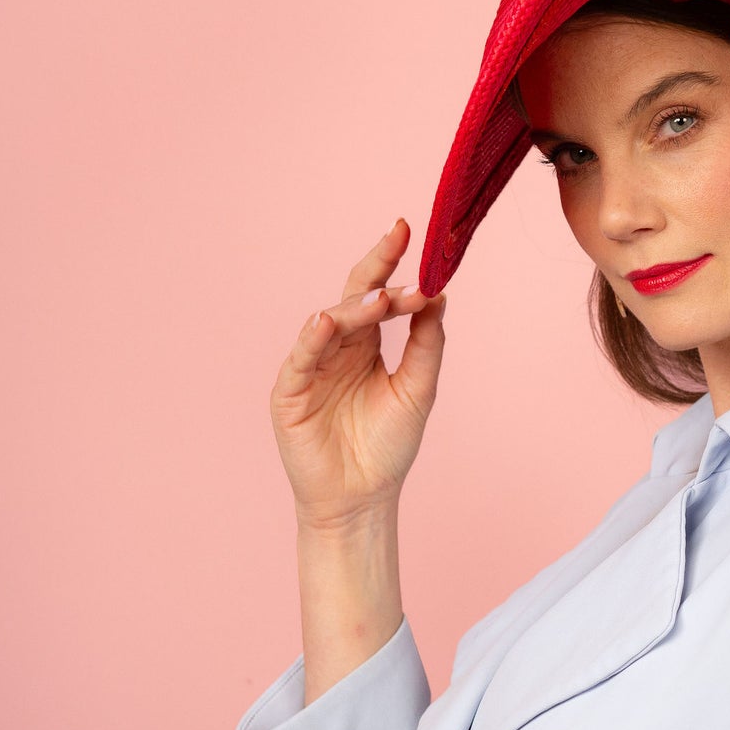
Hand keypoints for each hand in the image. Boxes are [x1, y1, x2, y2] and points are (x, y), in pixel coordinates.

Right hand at [270, 217, 446, 530]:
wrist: (363, 499)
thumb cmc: (388, 446)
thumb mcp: (418, 389)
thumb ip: (427, 343)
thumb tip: (440, 295)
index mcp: (366, 345)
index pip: (377, 294)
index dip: (391, 263)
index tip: (409, 231)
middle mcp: (337, 348)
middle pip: (353, 298)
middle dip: (375, 268)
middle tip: (398, 241)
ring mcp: (311, 367)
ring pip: (331, 322)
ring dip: (356, 308)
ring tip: (382, 299)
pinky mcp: (290, 392)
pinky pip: (301, 359)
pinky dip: (314, 338)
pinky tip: (328, 321)